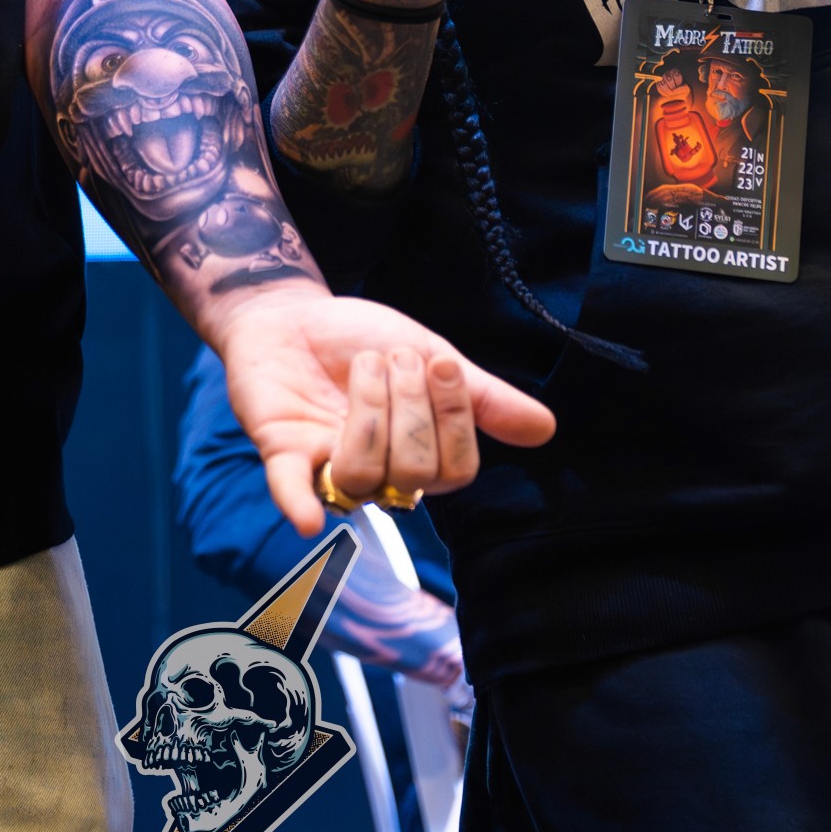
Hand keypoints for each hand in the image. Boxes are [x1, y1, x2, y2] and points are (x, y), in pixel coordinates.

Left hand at [216, 284, 554, 535]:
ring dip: (369, 412)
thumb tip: (547, 428)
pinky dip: (300, 504)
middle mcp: (377, 473)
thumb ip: (482, 397)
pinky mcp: (283, 450)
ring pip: (361, 476)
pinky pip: (292, 490)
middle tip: (392, 355)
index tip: (440, 364)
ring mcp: (328, 465)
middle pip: (412, 475)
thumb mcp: (431, 357)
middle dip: (409, 405)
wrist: (295, 310)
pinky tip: (308, 521)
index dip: (453, 421)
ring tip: (366, 365)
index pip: (454, 471)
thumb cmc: (364, 340)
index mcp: (419, 454)